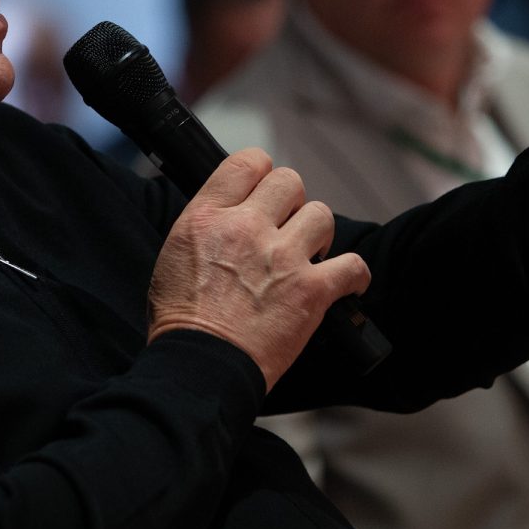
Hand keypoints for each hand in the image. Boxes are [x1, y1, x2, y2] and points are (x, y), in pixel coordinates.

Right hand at [148, 148, 370, 390]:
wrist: (200, 366)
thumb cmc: (181, 321)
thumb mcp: (173, 255)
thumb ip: (205, 226)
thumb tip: (227, 215)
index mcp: (208, 217)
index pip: (247, 162)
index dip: (261, 173)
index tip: (264, 191)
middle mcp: (247, 228)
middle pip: (289, 181)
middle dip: (291, 202)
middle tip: (284, 228)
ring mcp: (282, 258)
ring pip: (321, 215)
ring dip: (317, 235)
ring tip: (308, 256)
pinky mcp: (311, 291)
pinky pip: (353, 265)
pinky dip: (354, 275)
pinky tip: (346, 282)